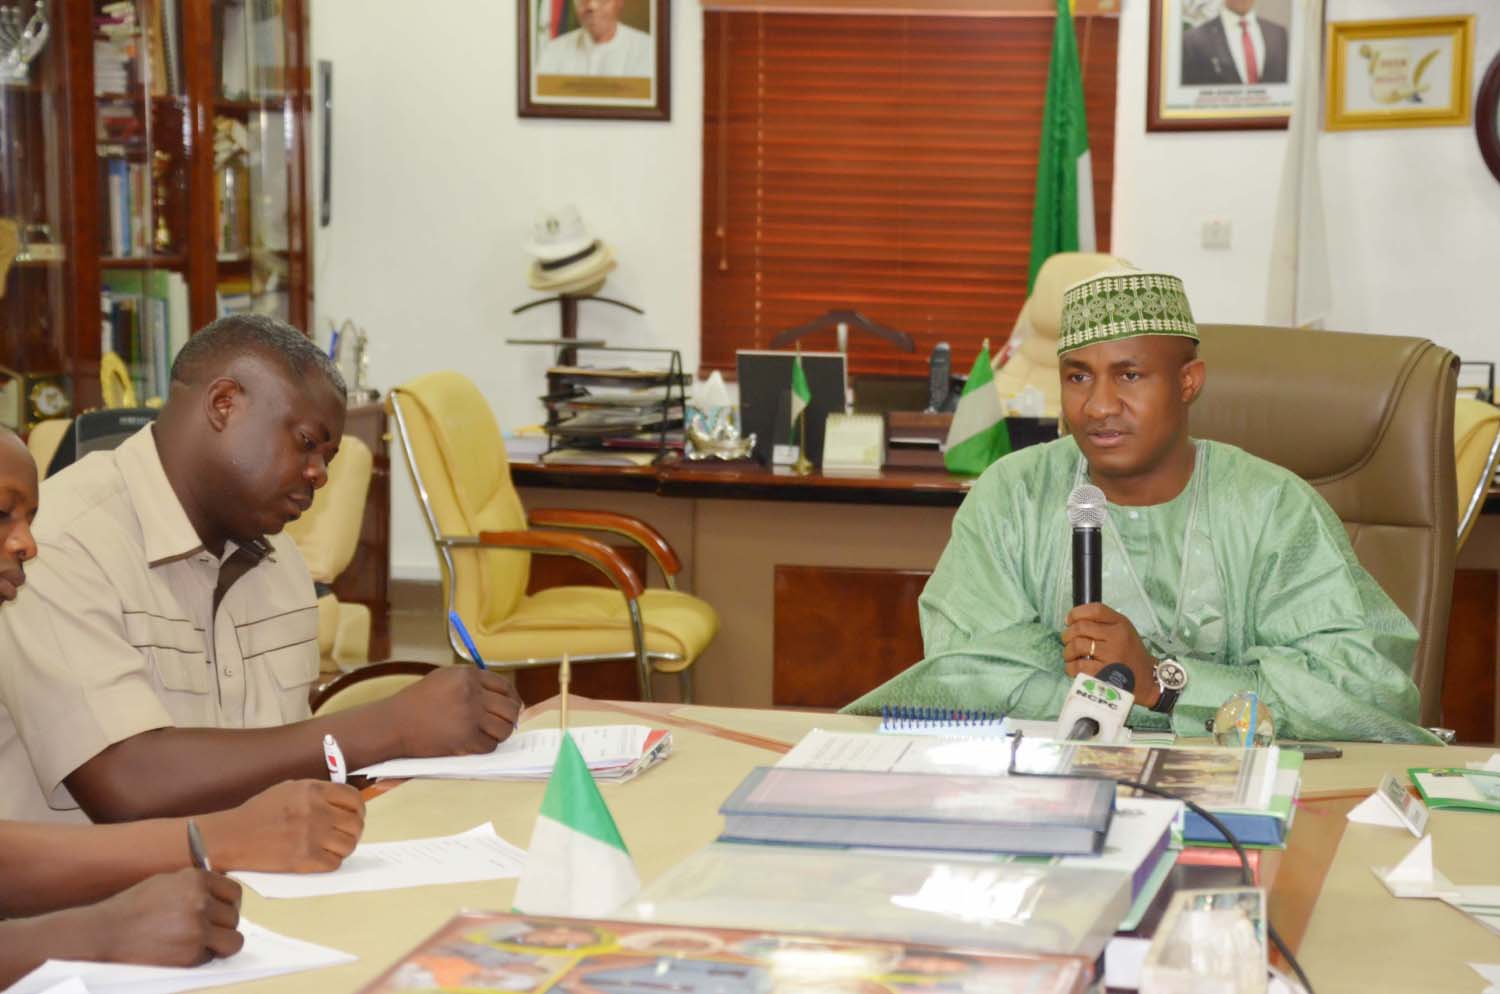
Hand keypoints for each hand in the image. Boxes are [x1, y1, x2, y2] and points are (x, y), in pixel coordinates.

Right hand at [82, 868, 242, 965]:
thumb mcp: (166, 882)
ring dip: (220, 943)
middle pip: (235, 916)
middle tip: (207, 929)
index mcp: (195, 879)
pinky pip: (211, 957)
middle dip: (223, 925)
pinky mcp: (190, 954)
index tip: (223, 910)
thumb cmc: (133, 907)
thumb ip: (195, 885)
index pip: (234, 891)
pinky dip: (201, 957)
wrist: (105, 932)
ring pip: (233, 940)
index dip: (229, 903)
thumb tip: (220, 892)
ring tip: (201, 942)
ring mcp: (197, 929)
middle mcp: (200, 901)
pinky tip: (181, 950)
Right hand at [202, 779, 364, 872]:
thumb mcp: (289, 789)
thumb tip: (341, 803)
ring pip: (349, 845)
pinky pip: (334, 863)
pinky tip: (320, 858)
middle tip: (345, 835)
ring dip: (344, 848)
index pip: (354, 799)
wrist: (233, 837)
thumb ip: (317, 793)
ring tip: (332, 847)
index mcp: (313, 791)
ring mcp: (312, 836)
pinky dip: (331, 862)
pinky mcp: (305, 860)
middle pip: (356, 824)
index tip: (355, 815)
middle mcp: (317, 812)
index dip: (358, 809)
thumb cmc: (258, 813)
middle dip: (353, 831)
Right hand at [385, 667, 523, 757]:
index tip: (513, 706)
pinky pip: (489, 745)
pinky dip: (485, 747)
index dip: (512, 698)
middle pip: (510, 708)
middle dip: (511, 718)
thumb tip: (503, 695)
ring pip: (504, 728)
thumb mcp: (444, 678)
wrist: (393, 723)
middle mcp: (472, 694)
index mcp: (468, 676)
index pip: (505, 686)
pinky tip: (475, 744)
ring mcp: (470, 717)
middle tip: (504, 724)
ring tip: (490, 735)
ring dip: (500, 734)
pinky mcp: (465, 739)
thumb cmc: (417, 702)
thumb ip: (472, 682)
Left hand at [1061, 603, 1160, 707]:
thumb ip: (1103, 623)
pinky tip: (1074, 668)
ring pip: (1076, 646)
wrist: (1147, 680)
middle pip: (1080, 628)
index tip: (1069, 620)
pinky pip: (1077, 666)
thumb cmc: (1130, 655)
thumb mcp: (1124, 631)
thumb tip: (1072, 621)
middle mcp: (1116, 638)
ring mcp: (1110, 656)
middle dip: (1067, 634)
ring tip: (1071, 655)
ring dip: (1067, 651)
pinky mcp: (1103, 673)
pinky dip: (1070, 667)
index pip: (1095, 610)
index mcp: (1121, 624)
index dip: (1076, 613)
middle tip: (1067, 640)